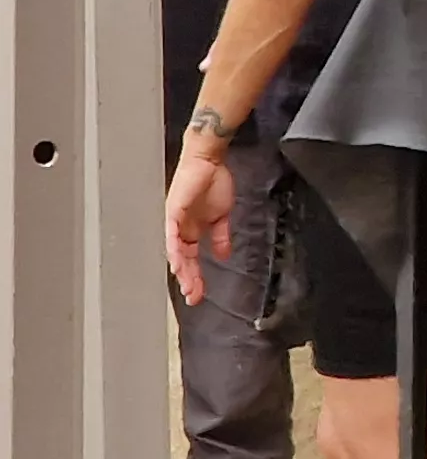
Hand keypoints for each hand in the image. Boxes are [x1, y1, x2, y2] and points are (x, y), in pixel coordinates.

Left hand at [163, 145, 236, 307]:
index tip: (200, 293)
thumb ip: (221, 237)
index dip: (196, 277)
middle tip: (194, 297)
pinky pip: (171, 236)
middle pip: (183, 261)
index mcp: (192, 231)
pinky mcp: (173, 213)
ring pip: (175, 253)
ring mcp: (175, 222)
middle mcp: (180, 229)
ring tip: (188, 286)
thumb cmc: (214, 182)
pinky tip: (178, 264)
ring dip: (181, 271)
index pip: (192, 260)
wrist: (210, 160)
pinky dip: (174, 251)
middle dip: (189, 280)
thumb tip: (223, 254)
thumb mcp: (222, 216)